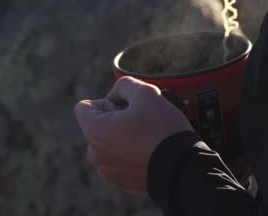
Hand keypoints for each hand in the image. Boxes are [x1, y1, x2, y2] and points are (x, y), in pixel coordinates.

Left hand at [74, 76, 194, 194]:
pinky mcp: (122, 183)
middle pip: (98, 126)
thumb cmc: (162, 129)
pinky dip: (131, 154)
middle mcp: (95, 154)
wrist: (184, 167)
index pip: (84, 107)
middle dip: (116, 119)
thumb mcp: (145, 92)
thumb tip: (116, 94)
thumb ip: (124, 85)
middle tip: (142, 121)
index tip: (127, 107)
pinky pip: (121, 161)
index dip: (107, 100)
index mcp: (95, 131)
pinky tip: (150, 151)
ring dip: (124, 137)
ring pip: (110, 144)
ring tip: (148, 137)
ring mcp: (108, 171)